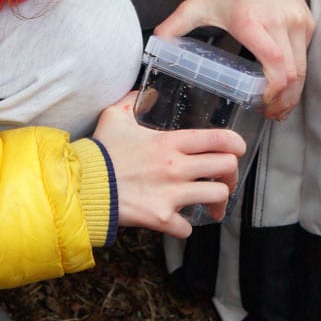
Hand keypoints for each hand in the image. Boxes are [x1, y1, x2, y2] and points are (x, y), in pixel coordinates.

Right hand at [94, 93, 245, 238]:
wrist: (82, 186)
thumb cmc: (99, 153)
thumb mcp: (114, 116)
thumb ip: (133, 100)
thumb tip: (145, 92)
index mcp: (171, 143)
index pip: (220, 139)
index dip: (236, 144)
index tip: (237, 150)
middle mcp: (177, 168)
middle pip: (226, 167)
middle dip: (231, 174)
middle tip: (224, 179)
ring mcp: (171, 195)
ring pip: (217, 197)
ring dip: (217, 203)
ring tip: (211, 206)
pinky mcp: (161, 218)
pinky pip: (187, 228)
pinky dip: (184, 228)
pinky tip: (178, 223)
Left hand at [154, 0, 313, 120]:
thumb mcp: (198, 5)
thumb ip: (175, 25)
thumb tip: (154, 45)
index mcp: (251, 23)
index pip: (274, 62)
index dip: (273, 89)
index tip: (262, 104)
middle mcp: (279, 23)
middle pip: (292, 74)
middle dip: (283, 100)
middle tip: (270, 115)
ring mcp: (296, 23)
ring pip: (303, 70)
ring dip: (293, 94)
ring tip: (278, 109)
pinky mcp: (306, 24)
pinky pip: (305, 58)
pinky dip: (297, 78)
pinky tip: (285, 90)